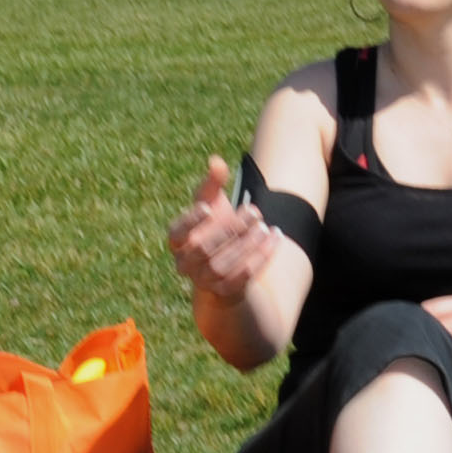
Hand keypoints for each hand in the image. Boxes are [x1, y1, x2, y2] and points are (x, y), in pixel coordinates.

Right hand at [166, 155, 281, 304]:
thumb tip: (216, 161)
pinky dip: (260, 259)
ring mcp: (203, 280)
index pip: (176, 233)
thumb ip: (212, 183)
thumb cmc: (213, 227)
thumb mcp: (211, 204)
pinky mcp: (225, 291)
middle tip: (254, 211)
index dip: (190, 222)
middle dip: (230, 229)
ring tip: (266, 226)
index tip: (207, 208)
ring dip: (247, 246)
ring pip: (223, 265)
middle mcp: (185, 263)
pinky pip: (242, 278)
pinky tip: (275, 239)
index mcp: (177, 241)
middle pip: (204, 248)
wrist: (225, 265)